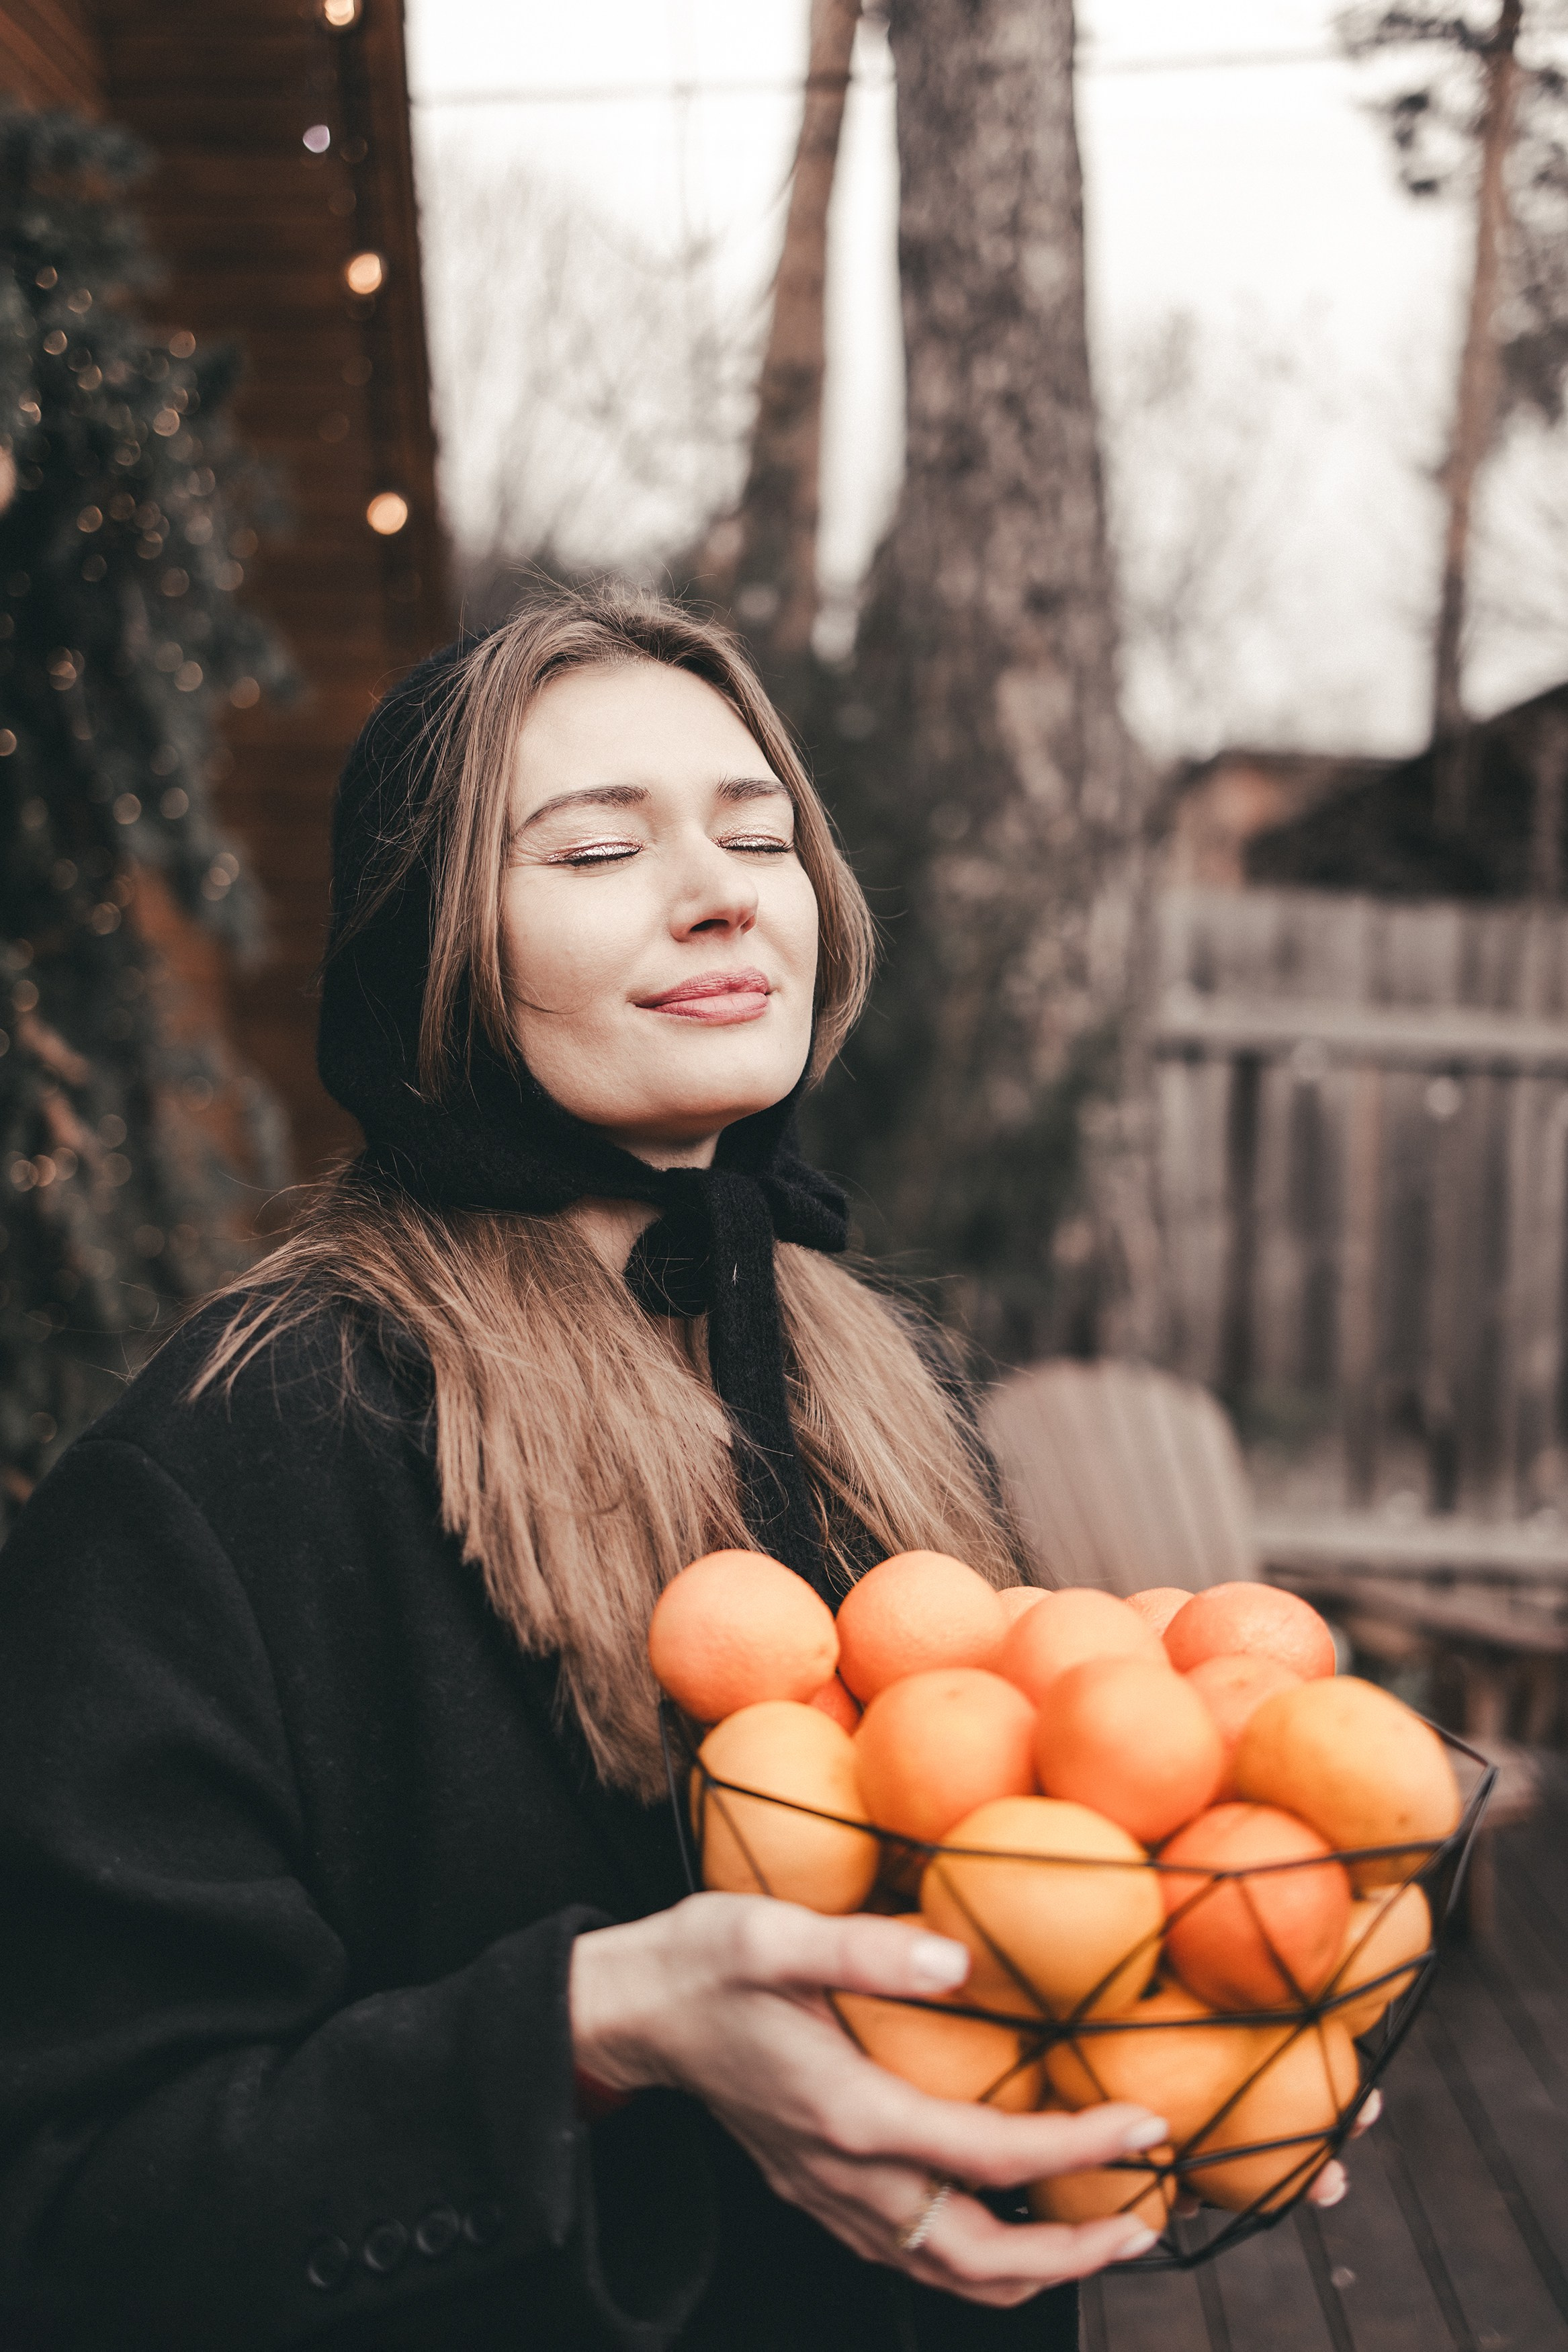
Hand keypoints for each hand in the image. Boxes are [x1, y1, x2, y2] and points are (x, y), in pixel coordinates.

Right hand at [569, 1893, 1168, 2308]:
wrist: (629, 2013)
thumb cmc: (702, 1964)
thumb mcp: (772, 1934)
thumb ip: (863, 1949)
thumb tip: (958, 1960)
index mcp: (850, 2114)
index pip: (991, 2154)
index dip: (1078, 2150)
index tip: (1146, 2128)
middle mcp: (846, 2175)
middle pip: (980, 2257)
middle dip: (1075, 2252)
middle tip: (1147, 2218)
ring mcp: (830, 2196)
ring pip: (947, 2274)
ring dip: (1033, 2270)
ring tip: (1100, 2236)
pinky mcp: (818, 2193)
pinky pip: (913, 2258)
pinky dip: (976, 2260)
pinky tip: (1008, 2221)